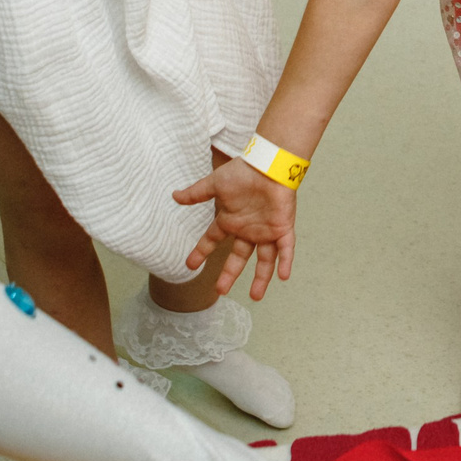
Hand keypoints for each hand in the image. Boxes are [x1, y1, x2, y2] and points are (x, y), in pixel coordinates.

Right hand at [175, 157, 294, 297]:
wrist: (268, 163)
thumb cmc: (243, 171)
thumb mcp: (215, 184)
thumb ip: (196, 193)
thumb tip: (175, 196)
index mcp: (230, 220)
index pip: (212, 240)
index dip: (201, 252)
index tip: (190, 265)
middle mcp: (248, 229)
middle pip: (238, 257)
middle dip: (229, 274)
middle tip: (220, 290)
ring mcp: (266, 230)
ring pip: (264, 259)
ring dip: (261, 278)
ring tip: (255, 297)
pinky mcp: (283, 227)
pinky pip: (286, 248)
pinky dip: (285, 262)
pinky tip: (282, 276)